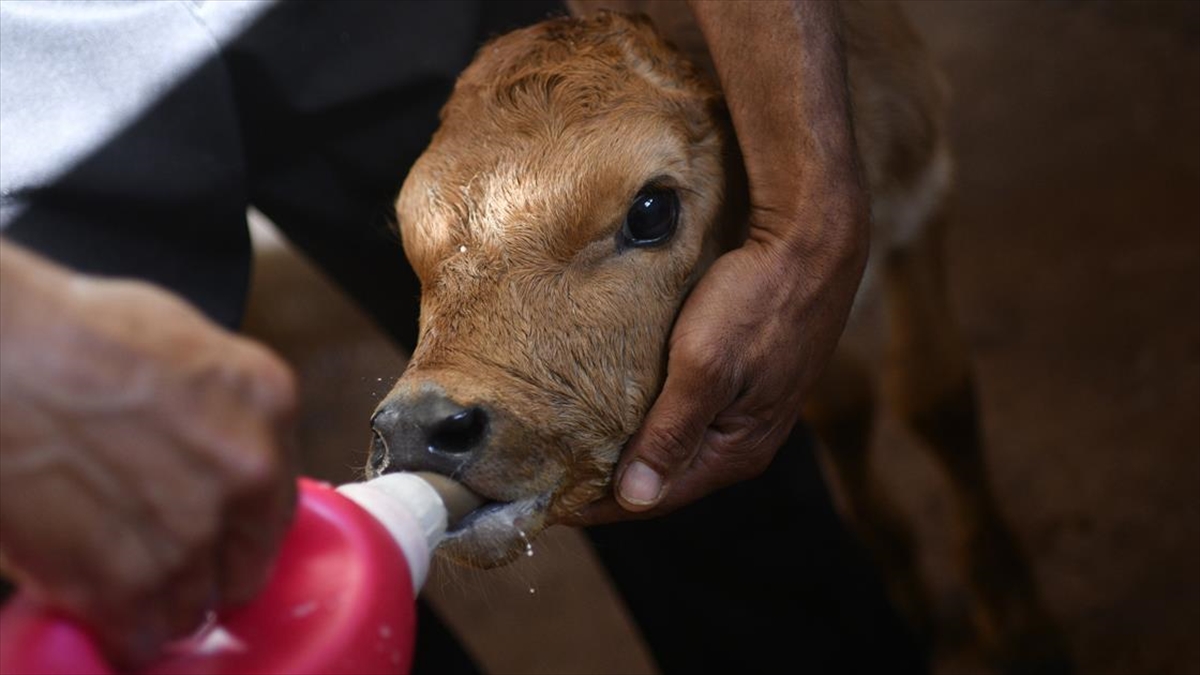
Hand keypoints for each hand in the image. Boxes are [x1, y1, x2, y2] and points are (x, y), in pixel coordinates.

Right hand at [0, 243, 297, 664]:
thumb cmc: (70, 336)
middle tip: (161, 552)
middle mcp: (247, 473)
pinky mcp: (130, 582)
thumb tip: (221, 451)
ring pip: (197, 607)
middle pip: (248, 561)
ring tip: (117, 569)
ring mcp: (192, 532)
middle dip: (209, 564)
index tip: (214, 530)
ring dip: (162, 599)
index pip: (278, 499)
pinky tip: (94, 596)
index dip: (240, 522)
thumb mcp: (187, 346)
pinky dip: (120, 627)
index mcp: (268, 405)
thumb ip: (224, 409)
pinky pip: (143, 636)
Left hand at [569, 0, 867, 522]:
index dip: (601, 504)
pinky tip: (622, 406)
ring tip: (577, 446)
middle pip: (667, 477)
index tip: (549, 505)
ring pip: (678, 445)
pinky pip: (689, 414)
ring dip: (631, 449)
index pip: (655, 497)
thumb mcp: (705, 367)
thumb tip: (634, 499)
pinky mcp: (746, 377)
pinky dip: (653, 418)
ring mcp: (748, 408)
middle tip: (554, 477)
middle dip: (612, 482)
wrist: (811, 240)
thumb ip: (670, 433)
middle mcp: (746, 440)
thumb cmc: (757, 300)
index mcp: (738, 449)